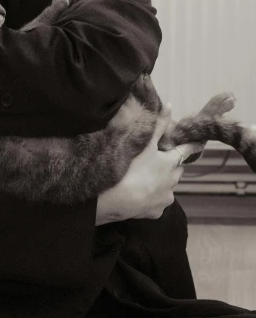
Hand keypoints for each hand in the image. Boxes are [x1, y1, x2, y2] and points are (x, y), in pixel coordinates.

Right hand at [95, 105, 204, 224]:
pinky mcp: (157, 212)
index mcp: (170, 163)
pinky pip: (157, 203)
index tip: (199, 143)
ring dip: (161, 183)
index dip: (191, 146)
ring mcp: (165, 198)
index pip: (185, 151)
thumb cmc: (132, 167)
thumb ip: (158, 124)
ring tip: (144, 180)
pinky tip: (140, 196)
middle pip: (176, 170)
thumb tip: (171, 105)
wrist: (119, 199)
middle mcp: (172, 181)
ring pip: (168, 188)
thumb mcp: (145, 142)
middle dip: (171, 166)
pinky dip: (152, 199)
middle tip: (157, 162)